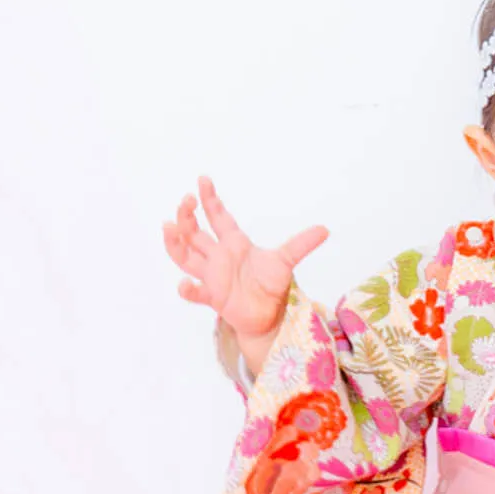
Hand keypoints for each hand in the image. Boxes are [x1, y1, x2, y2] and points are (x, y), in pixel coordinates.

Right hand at [163, 176, 328, 372]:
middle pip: (195, 233)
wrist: (268, 314)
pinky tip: (184, 284)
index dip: (210, 199)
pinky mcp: (214, 297)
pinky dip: (188, 289)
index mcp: (234, 244)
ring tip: (168, 226)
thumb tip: (326, 229)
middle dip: (188, 216)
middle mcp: (219, 257)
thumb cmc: (271, 284)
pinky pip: (196, 293)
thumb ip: (301, 244)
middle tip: (185, 200)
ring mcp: (213, 276)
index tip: (203, 179)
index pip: (218, 217)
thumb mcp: (286, 261)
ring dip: (175, 243)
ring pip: (186, 257)